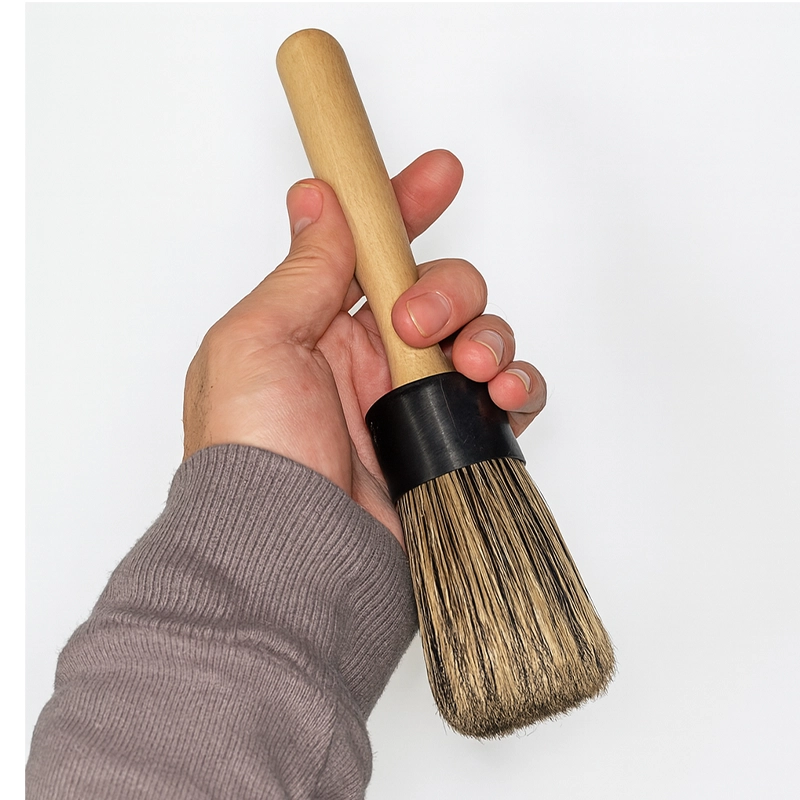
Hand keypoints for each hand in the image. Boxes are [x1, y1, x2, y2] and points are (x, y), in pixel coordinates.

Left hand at [183, 150, 545, 545]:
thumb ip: (303, 271)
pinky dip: (519, 383)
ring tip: (469, 363)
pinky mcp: (449, 445)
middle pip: (437, 289)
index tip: (438, 173)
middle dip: (446, 288)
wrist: (288, 557)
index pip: (371, 252)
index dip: (404, 209)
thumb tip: (319, 199)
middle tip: (418, 322)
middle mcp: (370, 361)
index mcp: (319, 330)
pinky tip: (504, 390)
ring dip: (489, 333)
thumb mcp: (255, 342)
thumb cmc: (253, 457)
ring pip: (480, 335)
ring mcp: (413, 404)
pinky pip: (504, 398)